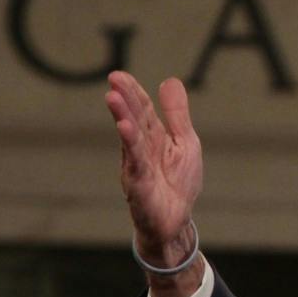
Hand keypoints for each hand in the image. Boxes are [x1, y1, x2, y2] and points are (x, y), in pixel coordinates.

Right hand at [104, 71, 203, 265]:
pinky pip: (135, 162)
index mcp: (154, 137)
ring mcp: (138, 166)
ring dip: (121, 117)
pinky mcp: (140, 184)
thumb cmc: (178, 183)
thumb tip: (169, 80)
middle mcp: (141, 149)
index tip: (119, 75)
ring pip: (130, 138)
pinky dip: (130, 145)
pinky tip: (124, 128)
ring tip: (112, 97)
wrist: (175, 222)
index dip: (133, 92)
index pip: (142, 110)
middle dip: (124, 98)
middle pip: (133, 119)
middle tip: (113, 77)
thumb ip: (177, 114)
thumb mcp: (185, 142)